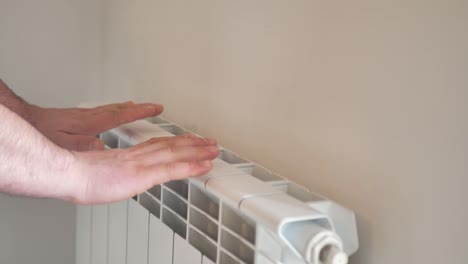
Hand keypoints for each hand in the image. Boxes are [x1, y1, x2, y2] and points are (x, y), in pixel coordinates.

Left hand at [27, 102, 162, 150]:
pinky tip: (114, 113)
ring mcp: (86, 115)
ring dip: (129, 107)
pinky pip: (104, 110)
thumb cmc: (43, 134)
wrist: (27, 121)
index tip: (156, 109)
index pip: (122, 115)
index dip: (141, 112)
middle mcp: (91, 116)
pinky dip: (116, 110)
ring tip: (139, 107)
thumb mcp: (64, 145)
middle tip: (155, 107)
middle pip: (121, 109)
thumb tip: (103, 147)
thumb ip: (85, 145)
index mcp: (92, 123)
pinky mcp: (79, 116)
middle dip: (140, 108)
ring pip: (113, 108)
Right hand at [70, 134, 218, 203]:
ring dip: (198, 152)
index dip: (177, 143)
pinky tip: (204, 166)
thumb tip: (118, 174)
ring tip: (214, 150)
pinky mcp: (143, 174)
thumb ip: (114, 170)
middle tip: (210, 143)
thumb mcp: (100, 170)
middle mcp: (139, 155)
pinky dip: (190, 166)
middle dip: (193, 144)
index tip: (189, 141)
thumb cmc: (79, 175)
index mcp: (129, 154)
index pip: (158, 145)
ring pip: (176, 154)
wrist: (69, 173)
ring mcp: (142, 163)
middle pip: (172, 146)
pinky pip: (172, 169)